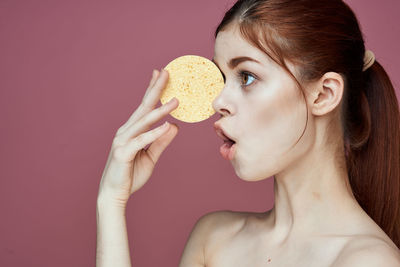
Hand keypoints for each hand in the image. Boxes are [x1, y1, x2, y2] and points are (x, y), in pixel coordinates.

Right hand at [97, 69, 178, 206]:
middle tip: (166, 72)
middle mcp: (125, 131)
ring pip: (144, 122)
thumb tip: (174, 126)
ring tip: (176, 101)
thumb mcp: (151, 157)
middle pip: (143, 107)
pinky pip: (141, 141)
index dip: (153, 90)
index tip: (161, 74)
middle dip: (155, 89)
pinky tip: (166, 126)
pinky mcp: (123, 153)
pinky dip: (154, 133)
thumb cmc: (131, 174)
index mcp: (132, 130)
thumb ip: (161, 142)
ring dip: (160, 110)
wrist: (114, 194)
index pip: (144, 107)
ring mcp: (122, 141)